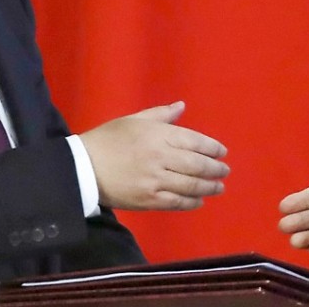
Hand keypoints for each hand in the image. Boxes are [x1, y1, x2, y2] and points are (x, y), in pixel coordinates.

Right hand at [79, 101, 228, 210]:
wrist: (83, 167)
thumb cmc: (109, 139)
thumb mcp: (134, 120)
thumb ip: (161, 115)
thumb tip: (182, 106)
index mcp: (159, 135)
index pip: (195, 141)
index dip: (212, 148)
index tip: (222, 152)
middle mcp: (161, 157)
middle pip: (197, 164)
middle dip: (215, 168)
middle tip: (224, 171)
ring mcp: (156, 180)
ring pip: (190, 185)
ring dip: (208, 187)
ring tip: (218, 187)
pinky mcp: (149, 200)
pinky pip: (176, 202)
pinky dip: (191, 202)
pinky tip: (199, 201)